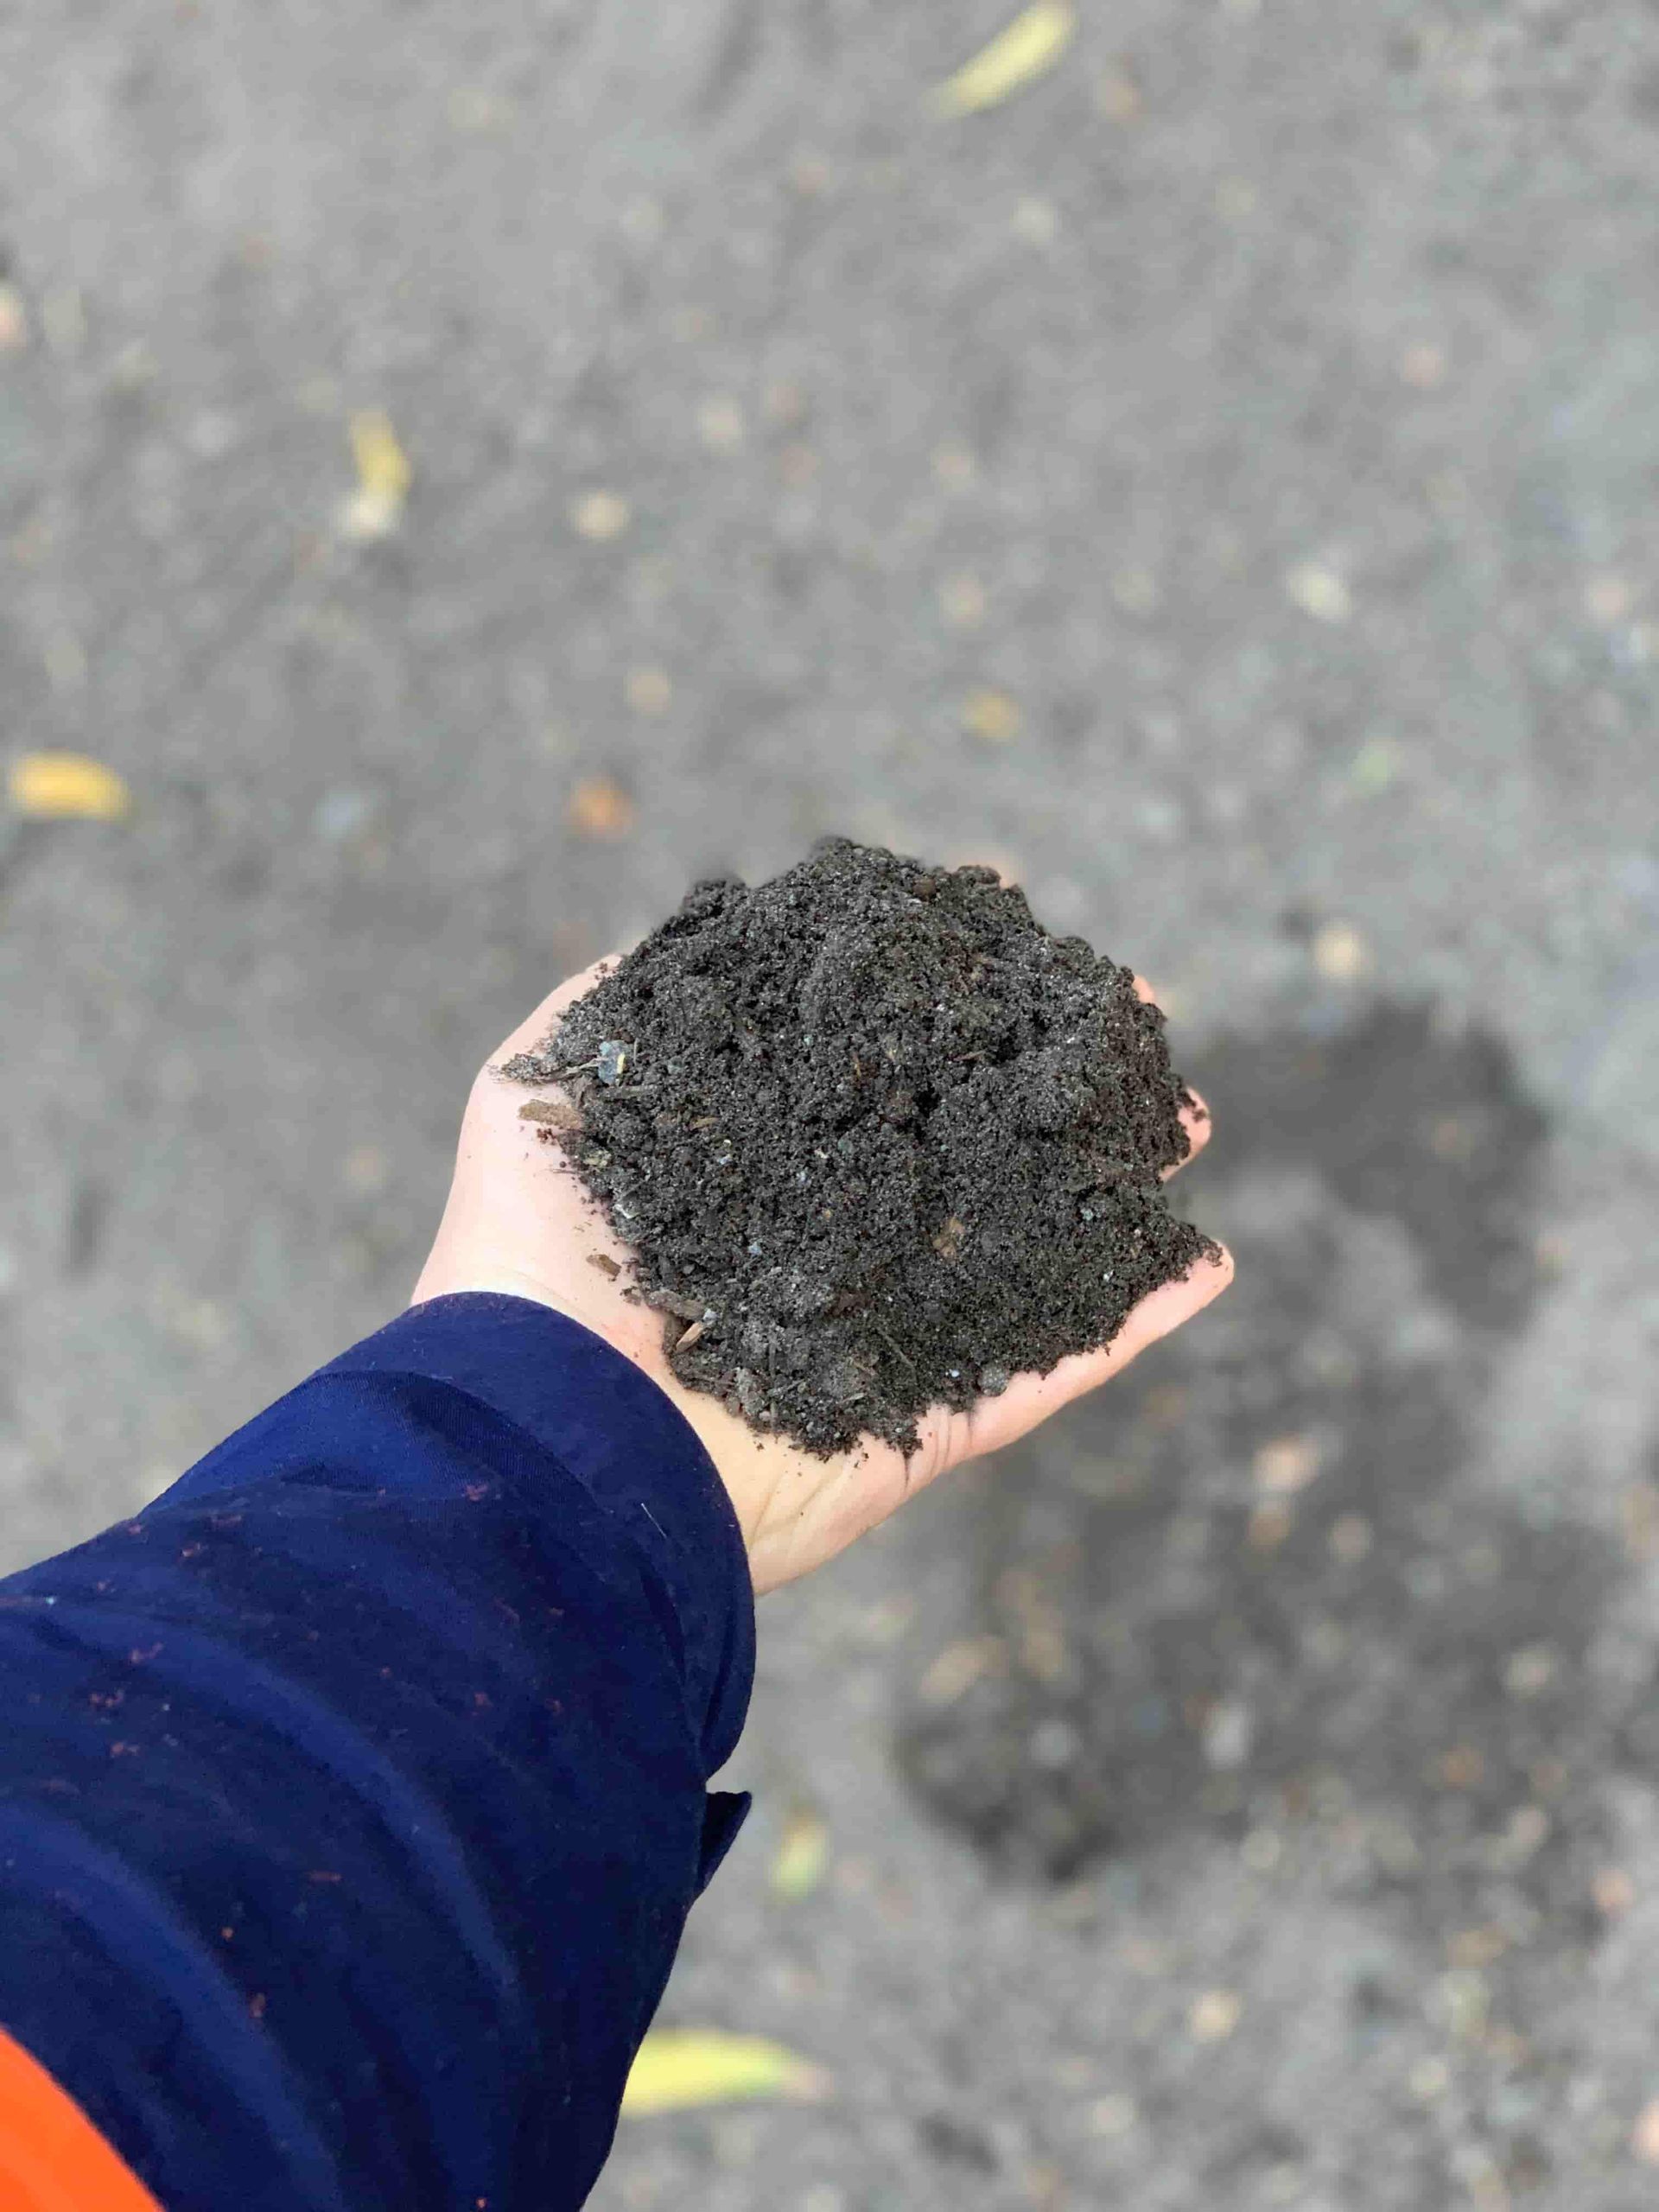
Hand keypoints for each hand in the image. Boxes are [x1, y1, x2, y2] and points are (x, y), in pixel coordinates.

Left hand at [414, 961, 1232, 1595]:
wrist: (539, 1446)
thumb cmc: (524, 1266)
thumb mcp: (539, 1093)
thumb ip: (621, 1001)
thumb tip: (714, 918)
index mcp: (755, 1164)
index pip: (874, 1059)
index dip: (945, 989)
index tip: (1009, 919)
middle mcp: (827, 1245)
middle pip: (969, 1143)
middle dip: (1052, 1075)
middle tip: (1129, 1016)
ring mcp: (881, 1339)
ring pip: (1025, 1245)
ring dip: (1111, 1181)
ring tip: (1182, 1119)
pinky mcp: (918, 1431)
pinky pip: (1045, 1374)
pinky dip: (1127, 1326)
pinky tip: (1202, 1263)